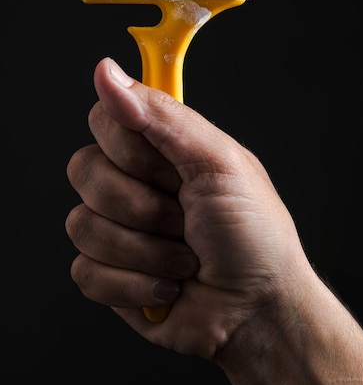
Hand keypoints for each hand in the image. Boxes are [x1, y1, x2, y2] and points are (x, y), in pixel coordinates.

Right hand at [66, 57, 305, 358]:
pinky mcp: (110, 274)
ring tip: (185, 259)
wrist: (258, 312)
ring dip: (146, 250)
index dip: (128, 145)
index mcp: (162, 149)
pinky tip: (169, 287)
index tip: (167, 167)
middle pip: (84, 169)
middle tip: (185, 217)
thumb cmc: (255, 237)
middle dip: (142, 205)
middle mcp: (135, 183)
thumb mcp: (219, 163)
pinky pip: (85, 271)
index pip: (106, 118)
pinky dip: (135, 285)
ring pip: (82, 224)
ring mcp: (119, 230)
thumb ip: (163, 116)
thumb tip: (108, 71)